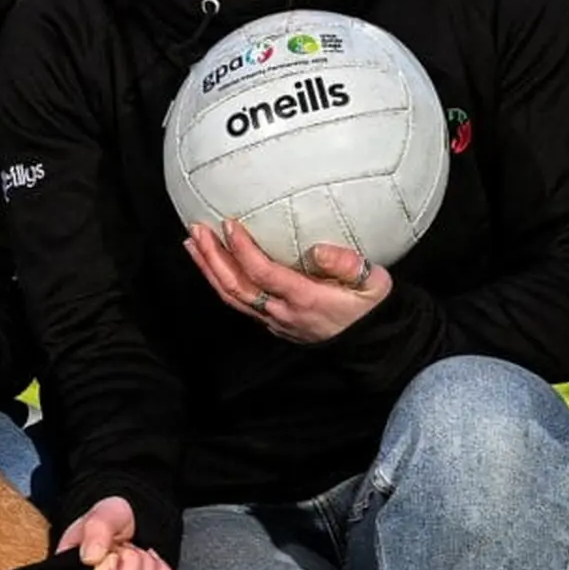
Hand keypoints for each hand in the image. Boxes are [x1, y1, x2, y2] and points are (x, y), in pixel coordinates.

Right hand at [51, 496, 169, 569]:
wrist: (131, 524)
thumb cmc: (109, 525)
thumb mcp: (99, 515)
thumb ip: (94, 531)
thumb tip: (92, 558)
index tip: (111, 552)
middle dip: (128, 562)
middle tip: (120, 549)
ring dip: (144, 565)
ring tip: (131, 554)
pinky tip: (144, 563)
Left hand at [183, 222, 389, 344]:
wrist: (372, 345)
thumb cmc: (372, 308)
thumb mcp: (374, 283)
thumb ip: (348, 264)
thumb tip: (317, 249)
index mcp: (306, 299)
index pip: (263, 273)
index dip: (242, 249)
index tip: (228, 224)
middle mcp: (284, 312)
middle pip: (237, 286)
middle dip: (213, 257)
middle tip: (196, 230)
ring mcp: (276, 321)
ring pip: (233, 298)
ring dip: (209, 270)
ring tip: (193, 244)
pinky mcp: (274, 323)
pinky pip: (240, 303)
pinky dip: (220, 282)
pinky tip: (212, 265)